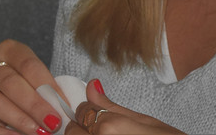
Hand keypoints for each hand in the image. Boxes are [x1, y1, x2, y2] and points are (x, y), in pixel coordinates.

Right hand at [0, 39, 65, 134]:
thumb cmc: (18, 87)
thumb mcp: (31, 81)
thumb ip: (44, 89)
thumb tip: (65, 107)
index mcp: (8, 49)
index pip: (30, 65)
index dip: (48, 86)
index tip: (63, 106)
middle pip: (11, 83)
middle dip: (34, 105)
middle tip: (52, 123)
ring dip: (17, 120)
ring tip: (37, 132)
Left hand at [67, 79, 185, 134]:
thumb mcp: (144, 121)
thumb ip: (112, 106)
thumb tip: (92, 85)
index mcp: (109, 127)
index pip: (82, 111)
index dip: (89, 108)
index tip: (98, 110)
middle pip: (71, 131)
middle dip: (82, 126)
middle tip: (101, 126)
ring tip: (109, 133)